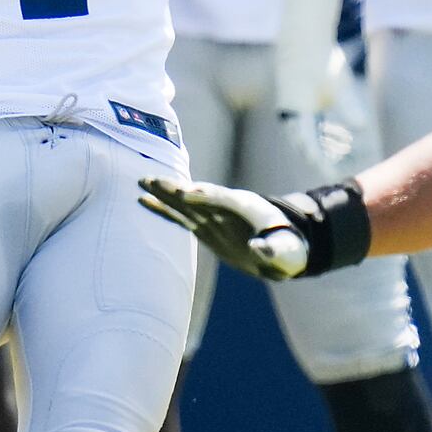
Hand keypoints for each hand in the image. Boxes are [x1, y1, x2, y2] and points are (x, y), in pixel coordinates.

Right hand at [138, 175, 311, 280]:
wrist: (283, 248)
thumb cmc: (288, 248)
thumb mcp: (286, 251)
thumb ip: (272, 249)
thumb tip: (258, 249)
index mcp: (245, 207)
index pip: (222, 199)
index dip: (205, 197)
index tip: (185, 194)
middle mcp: (225, 207)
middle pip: (197, 195)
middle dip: (177, 188)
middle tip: (153, 180)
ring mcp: (213, 215)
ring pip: (185, 202)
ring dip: (165, 193)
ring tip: (142, 182)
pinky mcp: (204, 226)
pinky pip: (180, 216)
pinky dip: (163, 209)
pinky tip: (143, 200)